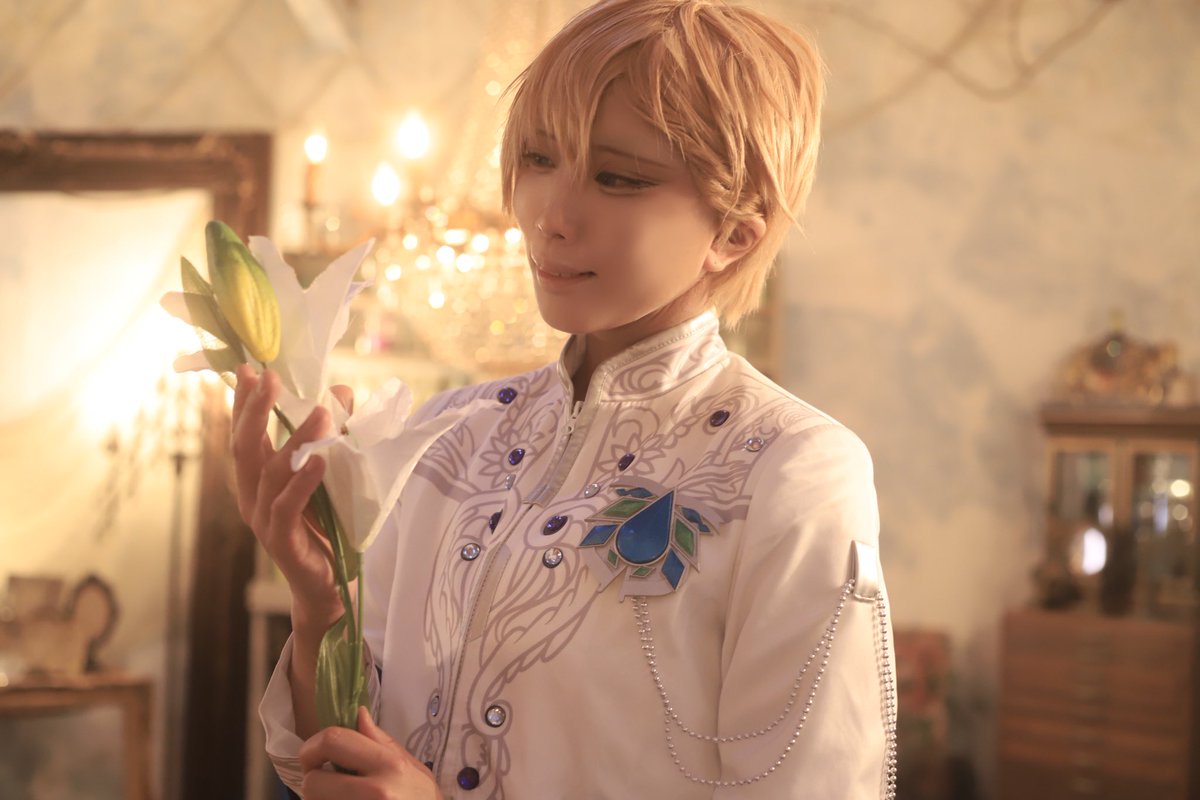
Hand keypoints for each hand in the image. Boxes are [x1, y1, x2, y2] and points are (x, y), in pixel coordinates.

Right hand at [230, 365, 344, 630]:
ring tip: (320, 412)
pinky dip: (303, 482)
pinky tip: (319, 462)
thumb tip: (341, 391)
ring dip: (296, 439)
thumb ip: (332, 436)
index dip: (243, 401)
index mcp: (257, 480)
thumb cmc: (327, 529)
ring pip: (271, 472)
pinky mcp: (281, 541)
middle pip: (244, 446)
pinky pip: (287, 507)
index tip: (249, 367)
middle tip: (269, 376)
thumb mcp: (330, 476)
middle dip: (255, 409)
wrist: (330, 587)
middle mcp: (251, 497)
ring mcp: (262, 520)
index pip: (244, 433)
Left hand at [299, 707, 442, 798]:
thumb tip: (358, 714)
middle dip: (313, 781)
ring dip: (319, 799)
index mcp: (389, 765)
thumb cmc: (423, 799)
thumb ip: (383, 742)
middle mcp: (375, 790)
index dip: (313, 746)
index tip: (317, 755)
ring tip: (338, 796)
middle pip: (313, 781)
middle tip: (323, 781)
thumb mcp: (412, 768)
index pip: (333, 741)